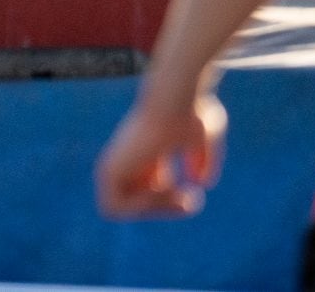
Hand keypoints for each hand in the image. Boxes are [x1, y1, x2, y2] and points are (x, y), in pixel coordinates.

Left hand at [95, 90, 226, 217]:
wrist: (173, 104)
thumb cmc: (193, 114)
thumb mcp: (206, 136)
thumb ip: (204, 159)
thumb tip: (198, 183)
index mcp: (147, 151)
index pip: (152, 188)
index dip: (171, 202)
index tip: (193, 194)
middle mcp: (129, 159)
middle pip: (137, 200)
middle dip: (165, 209)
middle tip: (189, 200)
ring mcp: (116, 165)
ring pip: (122, 208)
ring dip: (154, 210)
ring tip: (174, 194)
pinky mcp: (108, 170)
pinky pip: (112, 208)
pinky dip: (137, 209)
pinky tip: (157, 192)